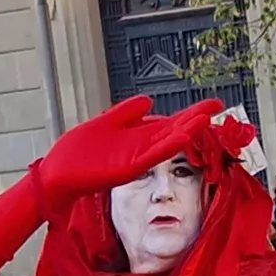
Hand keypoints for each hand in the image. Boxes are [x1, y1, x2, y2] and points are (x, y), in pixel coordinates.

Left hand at [33, 97, 220, 204]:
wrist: (57, 174)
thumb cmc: (77, 154)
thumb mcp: (105, 123)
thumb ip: (127, 112)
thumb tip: (149, 100)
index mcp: (137, 136)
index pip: (170, 122)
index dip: (191, 112)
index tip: (213, 104)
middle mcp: (141, 148)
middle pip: (175, 130)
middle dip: (195, 119)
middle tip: (218, 107)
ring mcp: (136, 158)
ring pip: (167, 143)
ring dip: (187, 131)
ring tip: (205, 118)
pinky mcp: (126, 168)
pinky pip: (151, 156)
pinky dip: (167, 146)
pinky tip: (182, 135)